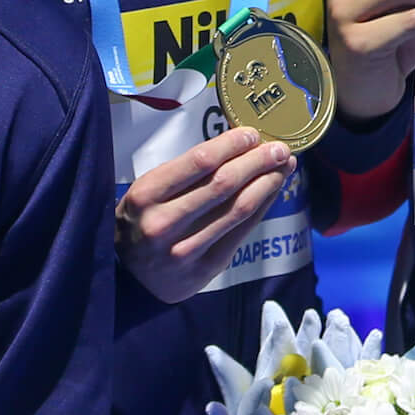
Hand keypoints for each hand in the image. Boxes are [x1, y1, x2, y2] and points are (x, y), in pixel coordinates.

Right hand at [116, 128, 294, 303]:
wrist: (130, 280)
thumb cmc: (142, 222)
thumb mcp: (148, 192)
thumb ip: (185, 173)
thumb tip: (235, 146)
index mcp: (146, 195)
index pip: (198, 162)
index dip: (232, 145)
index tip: (252, 134)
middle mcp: (164, 222)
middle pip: (224, 184)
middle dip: (257, 161)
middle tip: (279, 148)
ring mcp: (186, 248)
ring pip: (238, 208)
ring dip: (267, 183)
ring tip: (284, 166)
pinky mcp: (206, 267)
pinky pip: (242, 230)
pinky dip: (262, 206)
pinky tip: (272, 191)